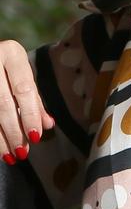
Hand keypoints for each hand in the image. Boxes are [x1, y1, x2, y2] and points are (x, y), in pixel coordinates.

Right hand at [0, 40, 54, 163]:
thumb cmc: (5, 65)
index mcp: (12, 53)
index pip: (24, 90)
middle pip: (4, 103)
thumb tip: (48, 124)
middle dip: (14, 131)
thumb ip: (34, 100)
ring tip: (9, 155)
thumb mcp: (21, 75)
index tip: (36, 137)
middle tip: (22, 152)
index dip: (30, 115)